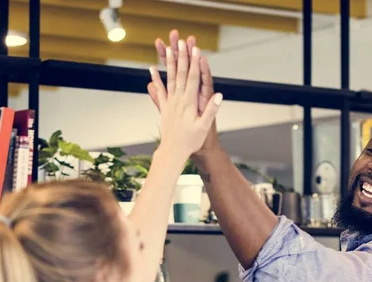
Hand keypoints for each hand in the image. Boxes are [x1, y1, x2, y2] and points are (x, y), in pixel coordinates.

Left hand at [148, 29, 219, 155]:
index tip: (196, 49)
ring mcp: (169, 103)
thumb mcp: (204, 127)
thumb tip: (219, 95)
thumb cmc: (190, 141)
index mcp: (188, 103)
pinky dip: (155, 79)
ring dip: (168, 62)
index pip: (192, 78)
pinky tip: (151, 69)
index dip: (194, 63)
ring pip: (169, 78)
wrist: (173, 151)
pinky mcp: (164, 107)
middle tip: (182, 41)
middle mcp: (177, 100)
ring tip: (167, 48)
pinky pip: (159, 90)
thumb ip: (210, 110)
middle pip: (180, 74)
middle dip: (182, 57)